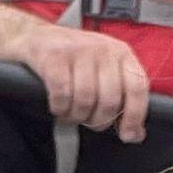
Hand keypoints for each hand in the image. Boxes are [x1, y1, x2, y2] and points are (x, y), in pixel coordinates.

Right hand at [16, 21, 150, 142]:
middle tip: (87, 120)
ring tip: (70, 113)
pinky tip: (58, 106)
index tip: (127, 135)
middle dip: (97, 120)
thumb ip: (122, 99)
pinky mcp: (53, 56)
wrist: (34, 37)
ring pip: (85, 100)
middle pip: (109, 100)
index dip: (135, 115)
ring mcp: (78, 50)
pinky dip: (60, 107)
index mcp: (121, 53)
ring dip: (76, 115)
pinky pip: (62, 94)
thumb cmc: (73, 61)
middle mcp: (103, 49)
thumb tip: (135, 134)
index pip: (138, 87)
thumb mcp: (103, 72)